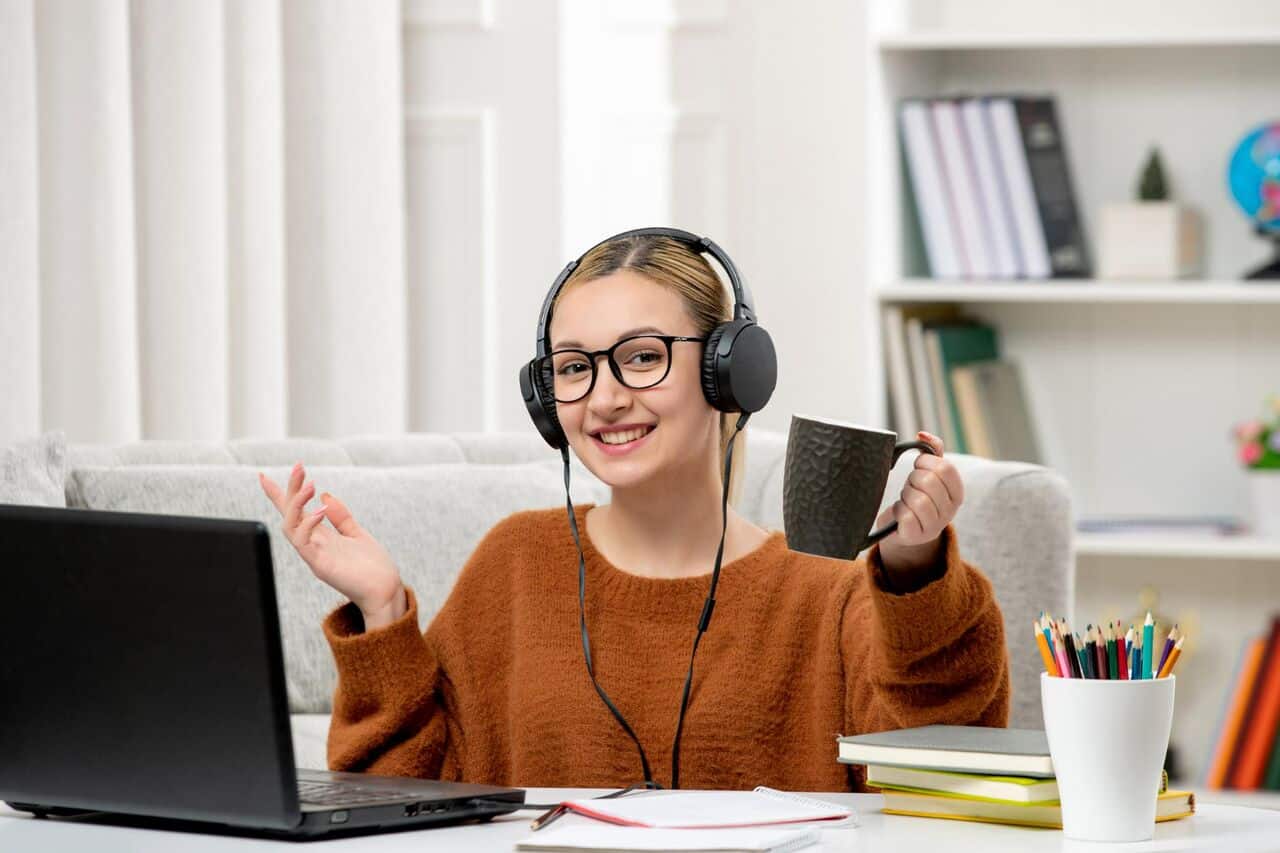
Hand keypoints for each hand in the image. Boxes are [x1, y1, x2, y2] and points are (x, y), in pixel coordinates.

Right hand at [259, 463, 405, 628]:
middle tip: (299, 467)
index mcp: (321, 537)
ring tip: (309, 484)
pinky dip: (308, 524)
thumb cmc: (373, 567)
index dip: (280, 495)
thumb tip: (326, 496)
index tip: (264, 476)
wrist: (385, 592)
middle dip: (290, 490)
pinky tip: (321, 510)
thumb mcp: (357, 534)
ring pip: (290, 526)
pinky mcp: (320, 565)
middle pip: (290, 514)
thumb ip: (342, 517)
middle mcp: (313, 545)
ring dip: (297, 503)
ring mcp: (314, 555)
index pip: (295, 512)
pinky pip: (303, 543)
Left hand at [874, 431, 963, 577]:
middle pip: (929, 481)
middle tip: (910, 486)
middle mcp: (950, 511)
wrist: (901, 527)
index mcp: (957, 493)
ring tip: (906, 500)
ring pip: (917, 499)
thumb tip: (923, 434)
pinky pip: (906, 516)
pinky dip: (898, 511)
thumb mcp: (927, 473)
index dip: (926, 462)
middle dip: (913, 478)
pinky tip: (901, 513)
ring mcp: (934, 526)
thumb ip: (931, 452)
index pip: (946, 468)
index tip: (918, 466)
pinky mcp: (915, 536)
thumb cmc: (916, 496)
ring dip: (905, 495)